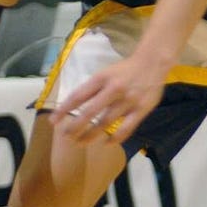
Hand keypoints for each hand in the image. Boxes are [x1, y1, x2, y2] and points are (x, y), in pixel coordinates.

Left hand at [50, 53, 166, 148]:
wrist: (153, 63)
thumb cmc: (125, 70)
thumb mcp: (105, 73)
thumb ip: (93, 88)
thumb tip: (72, 106)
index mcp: (101, 78)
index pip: (78, 96)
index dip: (64, 110)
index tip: (53, 121)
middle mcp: (114, 89)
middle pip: (90, 112)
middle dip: (75, 127)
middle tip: (65, 137)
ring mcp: (128, 100)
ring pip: (106, 123)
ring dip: (91, 135)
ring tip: (80, 143)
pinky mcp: (141, 110)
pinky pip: (126, 128)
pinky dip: (115, 138)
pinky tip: (106, 143)